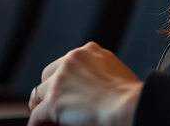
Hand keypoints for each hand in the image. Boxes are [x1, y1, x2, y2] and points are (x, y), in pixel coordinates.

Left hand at [28, 42, 142, 125]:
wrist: (130, 107)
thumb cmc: (133, 98)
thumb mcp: (117, 73)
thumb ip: (99, 74)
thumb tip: (93, 91)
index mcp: (89, 51)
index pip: (66, 64)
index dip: (64, 81)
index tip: (67, 93)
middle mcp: (71, 60)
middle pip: (48, 76)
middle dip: (49, 91)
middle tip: (52, 107)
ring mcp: (60, 81)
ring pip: (39, 95)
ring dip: (43, 107)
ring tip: (47, 120)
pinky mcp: (54, 102)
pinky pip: (36, 117)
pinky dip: (37, 124)